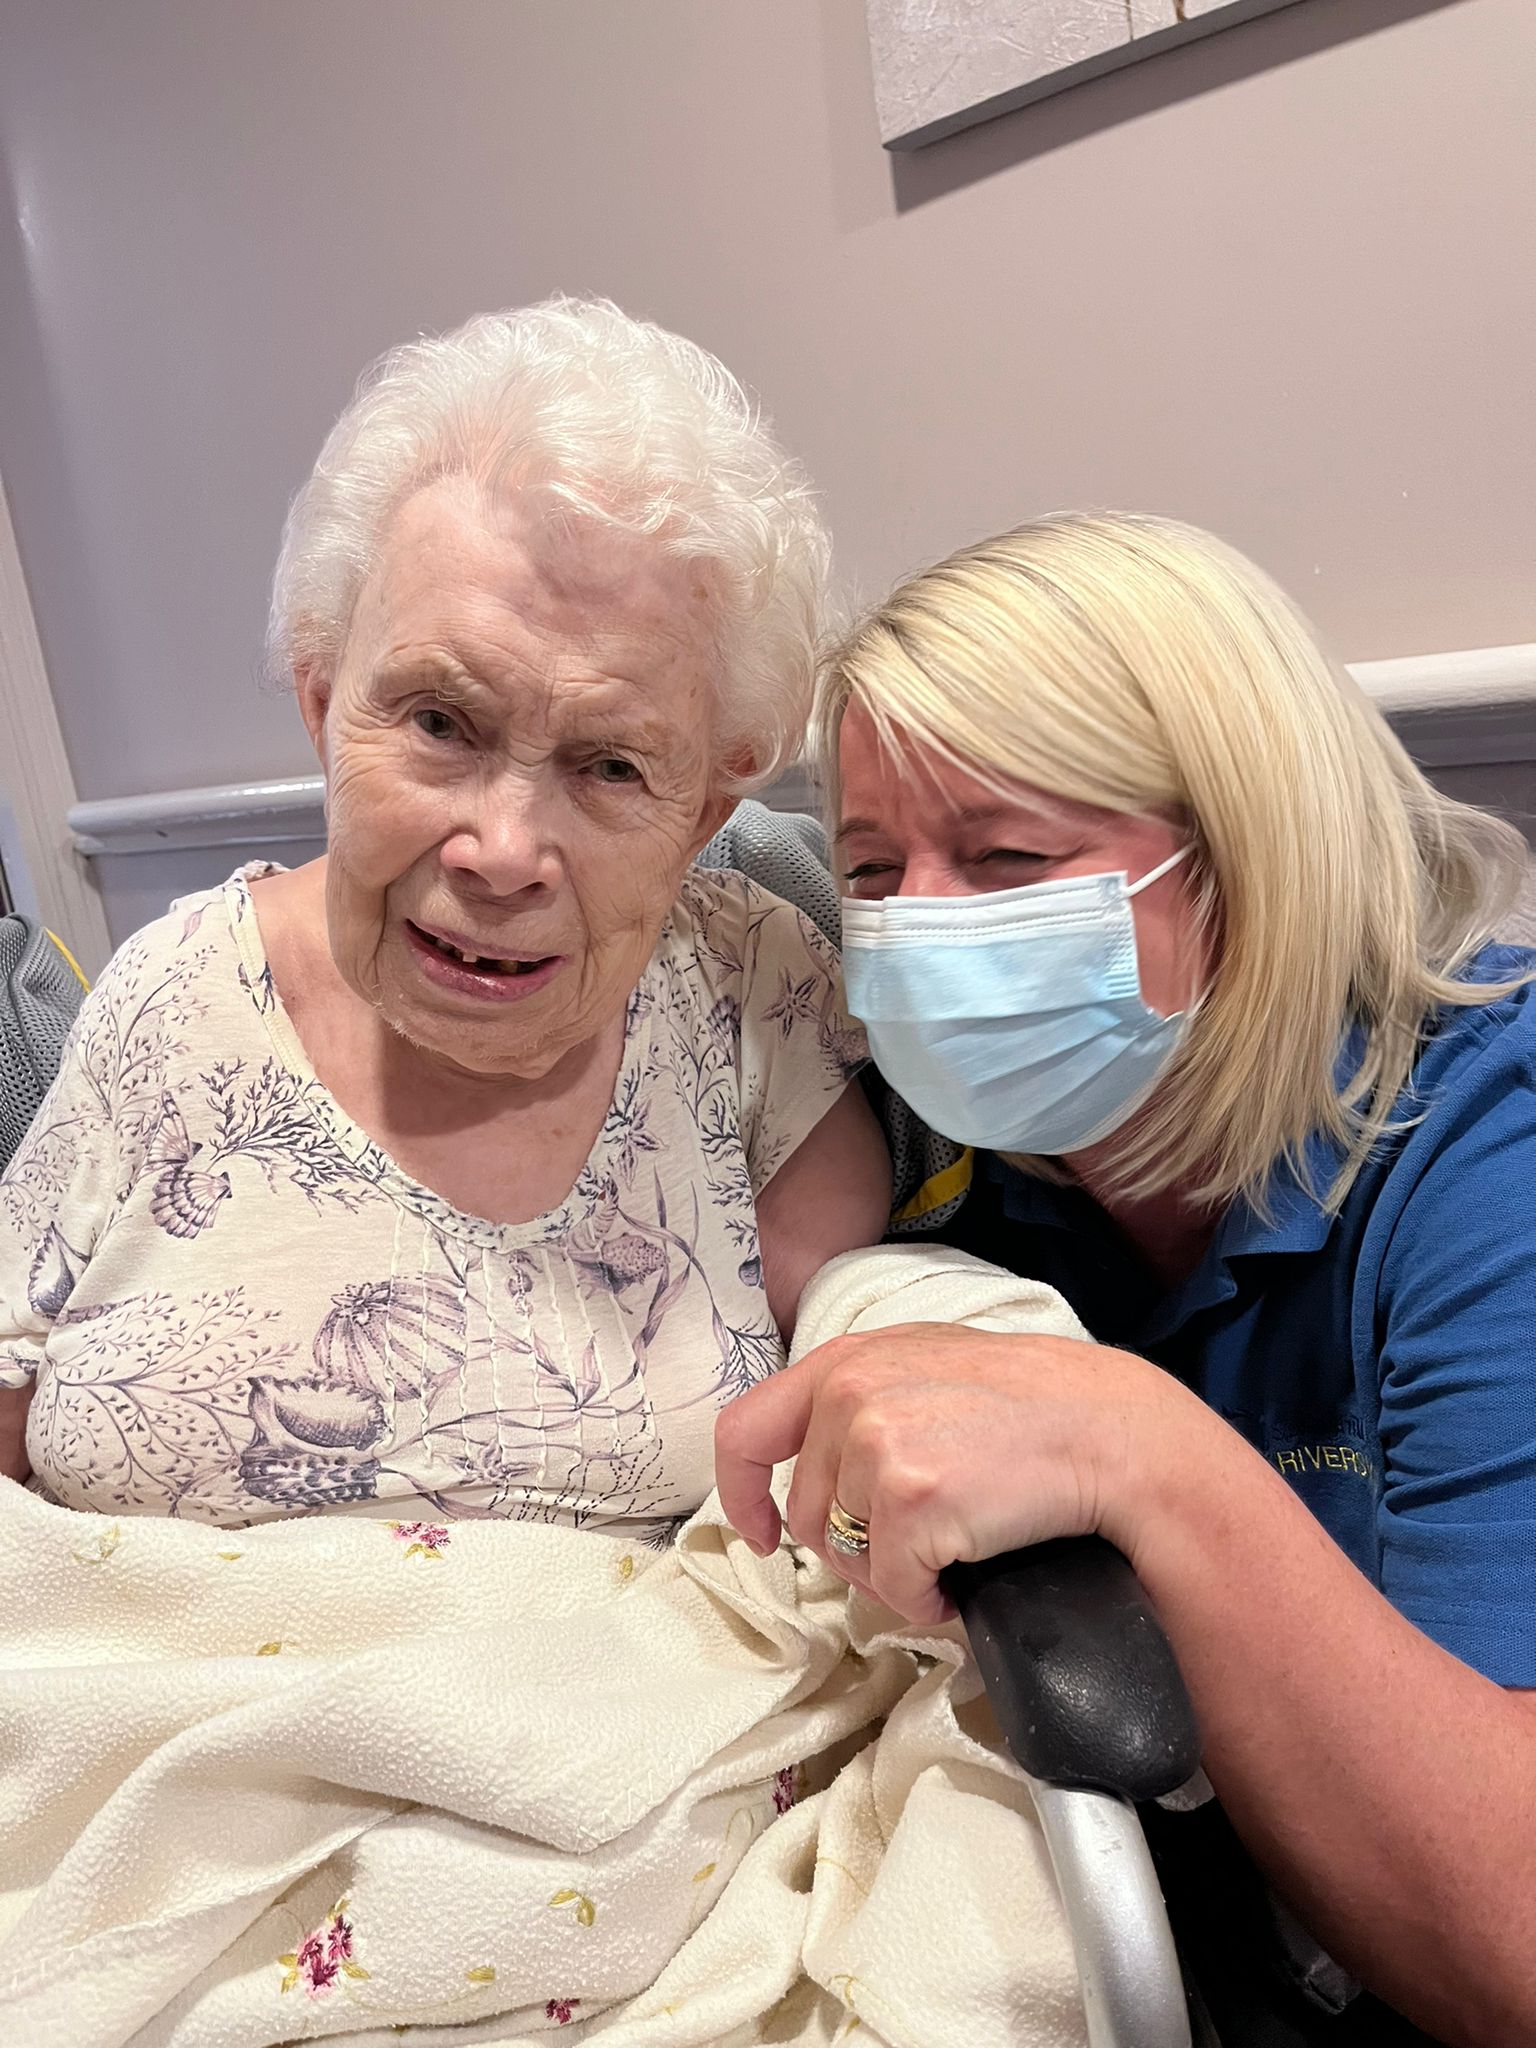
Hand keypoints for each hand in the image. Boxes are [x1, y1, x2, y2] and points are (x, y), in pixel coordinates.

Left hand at [714, 1321, 1201, 1624]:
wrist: (1108, 1429)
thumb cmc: (1030, 1405)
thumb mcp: (928, 1367)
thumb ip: (863, 1397)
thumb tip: (816, 1470)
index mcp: (843, 1361)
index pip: (745, 1431)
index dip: (741, 1495)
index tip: (763, 1534)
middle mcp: (848, 1394)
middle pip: (804, 1515)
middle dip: (852, 1546)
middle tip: (917, 1545)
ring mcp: (876, 1443)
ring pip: (845, 1556)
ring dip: (893, 1572)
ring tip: (951, 1547)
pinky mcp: (912, 1499)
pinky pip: (893, 1587)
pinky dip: (927, 1598)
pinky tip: (966, 1573)